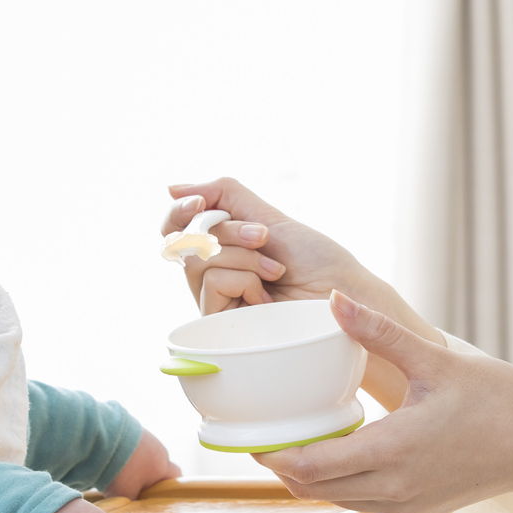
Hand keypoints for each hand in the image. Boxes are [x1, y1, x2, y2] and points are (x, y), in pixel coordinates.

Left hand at [104, 429, 180, 497]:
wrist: (104, 439)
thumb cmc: (121, 471)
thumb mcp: (126, 494)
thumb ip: (133, 501)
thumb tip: (130, 505)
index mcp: (162, 466)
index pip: (175, 477)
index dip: (168, 488)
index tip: (156, 496)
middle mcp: (158, 449)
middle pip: (158, 466)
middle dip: (147, 477)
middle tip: (133, 487)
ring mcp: (146, 436)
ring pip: (144, 455)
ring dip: (134, 464)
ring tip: (117, 473)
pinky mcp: (131, 428)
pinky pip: (132, 445)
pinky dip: (125, 453)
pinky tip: (111, 460)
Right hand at [162, 178, 444, 407]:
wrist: (342, 296)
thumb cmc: (315, 261)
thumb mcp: (269, 216)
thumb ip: (223, 195)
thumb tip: (169, 186)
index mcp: (223, 246)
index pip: (176, 226)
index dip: (177, 211)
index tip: (196, 202)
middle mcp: (214, 273)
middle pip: (185, 240)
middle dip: (227, 231)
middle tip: (263, 237)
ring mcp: (217, 301)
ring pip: (196, 262)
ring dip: (242, 256)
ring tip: (275, 270)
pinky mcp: (221, 326)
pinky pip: (210, 285)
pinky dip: (243, 279)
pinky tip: (267, 296)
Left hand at [254, 291, 512, 512]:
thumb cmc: (501, 401)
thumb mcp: (437, 360)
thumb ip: (380, 332)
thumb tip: (335, 299)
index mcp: (393, 451)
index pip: (310, 466)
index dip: (273, 454)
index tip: (251, 434)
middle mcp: (394, 487)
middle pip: (313, 489)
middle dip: (283, 466)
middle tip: (262, 434)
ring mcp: (407, 504)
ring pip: (337, 499)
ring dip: (311, 477)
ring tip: (294, 440)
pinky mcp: (419, 510)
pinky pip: (364, 501)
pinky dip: (342, 482)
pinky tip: (340, 452)